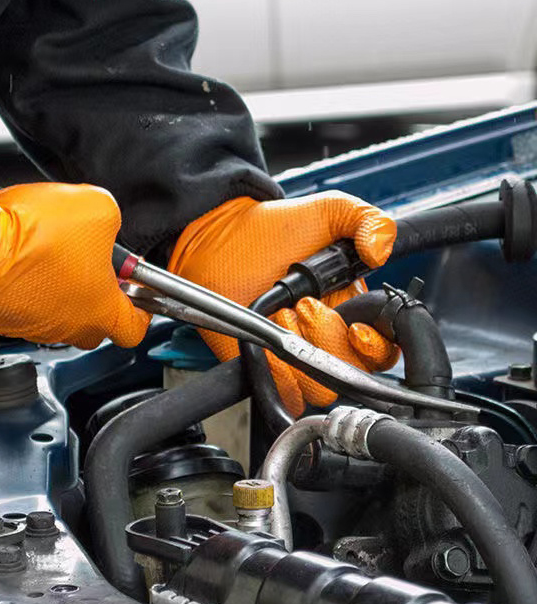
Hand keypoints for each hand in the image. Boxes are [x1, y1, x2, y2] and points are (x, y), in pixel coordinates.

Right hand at [0, 183, 149, 348]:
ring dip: (60, 287)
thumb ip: (111, 222)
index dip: (140, 309)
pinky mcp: (0, 319)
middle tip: (92, 263)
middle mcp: (67, 328)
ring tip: (52, 252)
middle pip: (94, 323)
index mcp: (101, 311)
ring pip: (57, 313)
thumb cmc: (33, 236)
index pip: (134, 329)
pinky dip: (27, 286)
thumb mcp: (98, 207)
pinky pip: (24, 306)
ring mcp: (31, 327)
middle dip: (97, 295)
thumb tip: (103, 223)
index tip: (136, 293)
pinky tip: (23, 257)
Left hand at [167, 193, 399, 415]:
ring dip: (301, 349)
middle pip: (351, 373)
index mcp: (353, 310)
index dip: (375, 348)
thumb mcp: (330, 211)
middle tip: (305, 305)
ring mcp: (296, 355)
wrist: (220, 238)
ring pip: (319, 386)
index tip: (356, 328)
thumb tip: (382, 250)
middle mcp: (328, 338)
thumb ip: (368, 220)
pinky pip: (284, 392)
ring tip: (282, 314)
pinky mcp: (265, 367)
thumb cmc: (274, 228)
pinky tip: (267, 333)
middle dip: (329, 339)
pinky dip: (278, 370)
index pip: (382, 352)